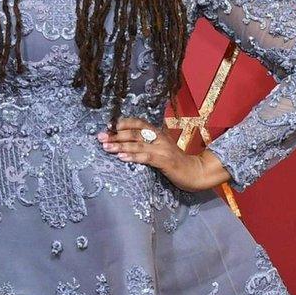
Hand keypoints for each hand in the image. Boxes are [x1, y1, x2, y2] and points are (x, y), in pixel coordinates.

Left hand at [96, 116, 229, 191]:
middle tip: (100, 137)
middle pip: (134, 133)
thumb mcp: (160, 148)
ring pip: (138, 144)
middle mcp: (159, 137)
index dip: (122, 123)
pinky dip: (133, 156)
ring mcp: (162, 148)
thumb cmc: (174, 161)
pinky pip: (146, 157)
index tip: (107, 126)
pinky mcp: (164, 161)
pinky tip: (122, 157)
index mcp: (157, 132)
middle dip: (115, 135)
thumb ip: (146, 144)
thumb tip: (124, 142)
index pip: (138, 123)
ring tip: (106, 147)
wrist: (195, 171)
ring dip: (120, 145)